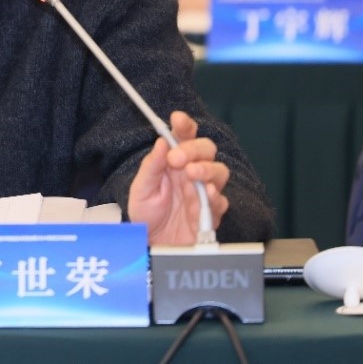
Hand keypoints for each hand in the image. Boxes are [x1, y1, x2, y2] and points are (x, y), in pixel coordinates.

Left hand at [128, 111, 229, 244]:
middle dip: (194, 149)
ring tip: (191, 173)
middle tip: (177, 158)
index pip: (185, 136)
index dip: (184, 125)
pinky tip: (206, 193)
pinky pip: (221, 201)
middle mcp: (192, 172)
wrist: (151, 245)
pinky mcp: (211, 213)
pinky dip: (215, 195)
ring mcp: (204, 192)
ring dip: (207, 169)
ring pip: (220, 171)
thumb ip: (152, 166)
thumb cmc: (147, 214)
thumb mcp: (141, 189)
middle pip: (207, 149)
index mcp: (174, 161)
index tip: (177, 119)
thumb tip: (162, 141)